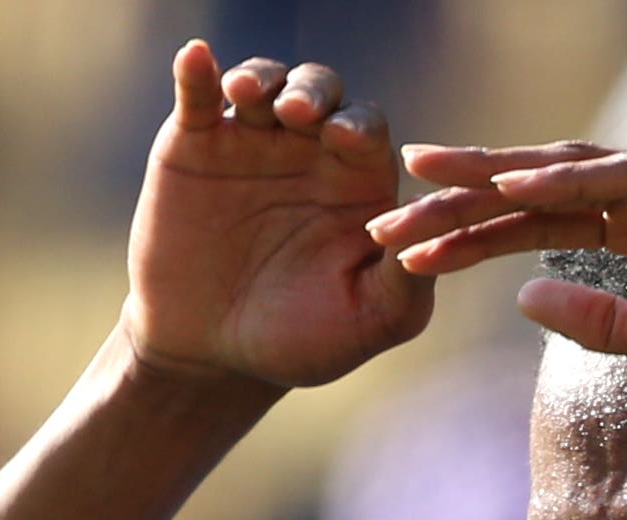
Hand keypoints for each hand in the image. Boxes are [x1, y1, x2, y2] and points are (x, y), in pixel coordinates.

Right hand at [122, 40, 431, 391]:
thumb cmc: (301, 339)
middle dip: (313, 93)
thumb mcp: (369, 320)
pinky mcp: (193, 143)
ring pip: (263, 83)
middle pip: (320, 93)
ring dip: (259, 78)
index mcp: (356, 180)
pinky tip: (195, 59)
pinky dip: (195, 72)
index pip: (367, 130)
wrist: (211, 353)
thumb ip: (408, 281)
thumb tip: (432, 236)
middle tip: (300, 113)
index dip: (359, 126)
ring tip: (247, 94)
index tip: (348, 139)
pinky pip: (196, 95)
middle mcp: (308, 148)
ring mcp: (249, 140)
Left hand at [369, 145, 626, 417]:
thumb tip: (523, 296)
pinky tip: (519, 184)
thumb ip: (606, 322)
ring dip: (503, 175)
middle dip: (465, 194)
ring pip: (579, 172)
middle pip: (545, 187)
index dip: (473, 235)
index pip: (542, 227)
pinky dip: (576, 180)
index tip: (406, 253)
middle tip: (387, 202)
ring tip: (434, 178)